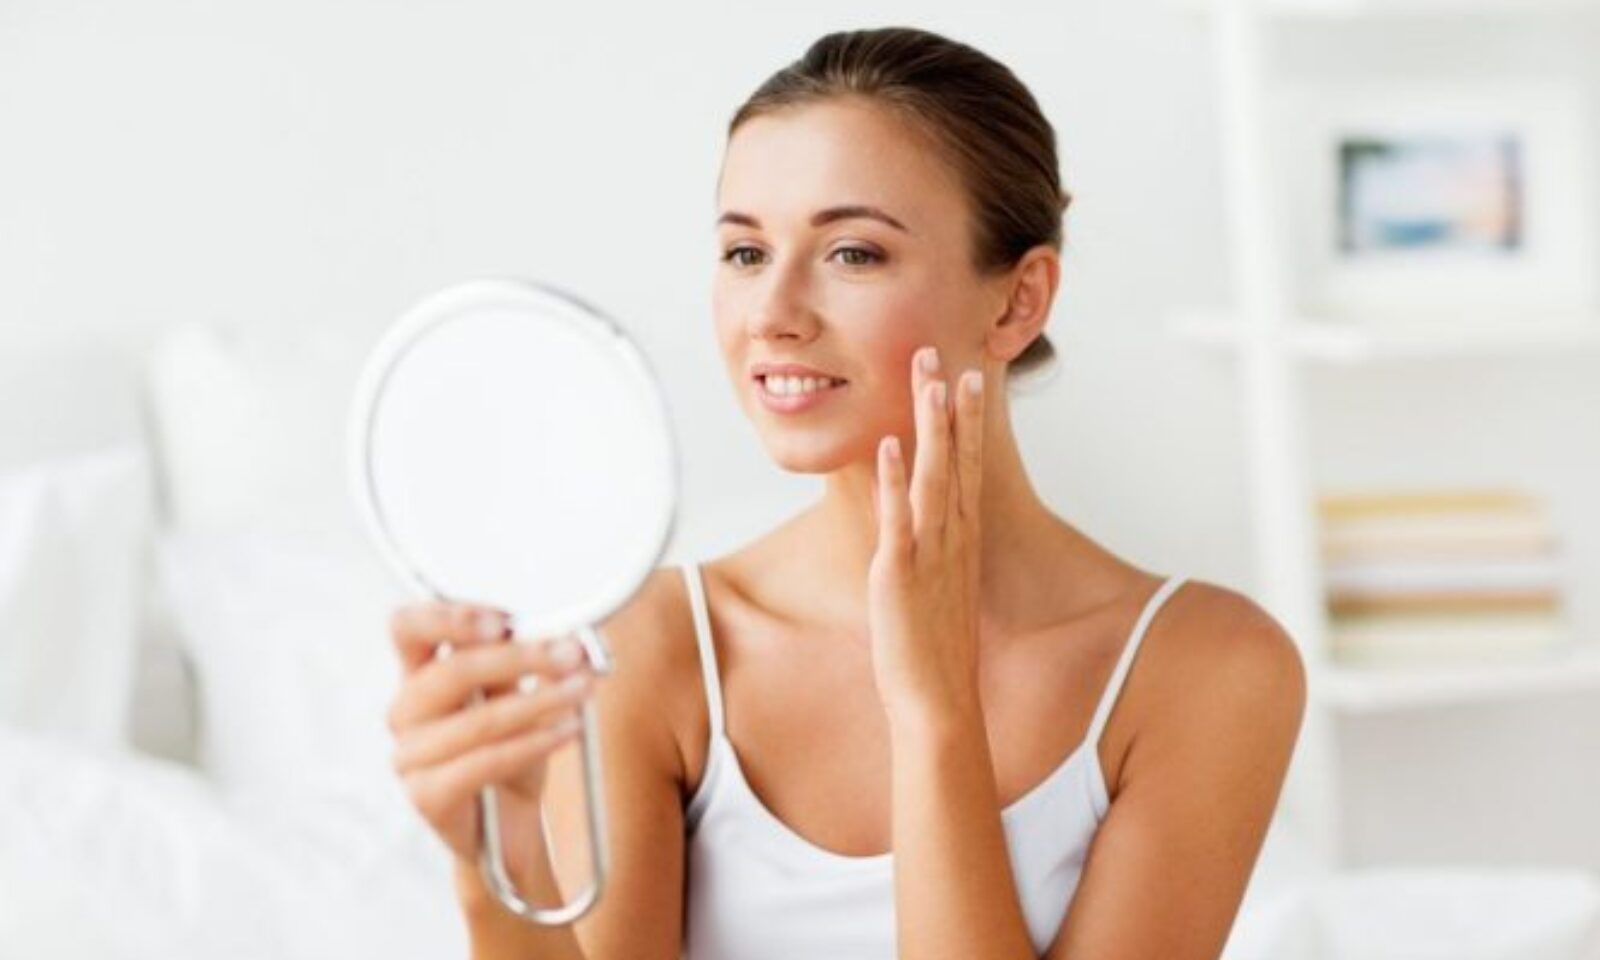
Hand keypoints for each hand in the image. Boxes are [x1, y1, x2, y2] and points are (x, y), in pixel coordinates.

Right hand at [385, 602, 597, 870]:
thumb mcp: (524, 697)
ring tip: (584, 691)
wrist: (509, 829)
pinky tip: (570, 731)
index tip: (505, 620)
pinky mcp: (426, 796)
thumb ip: (534, 665)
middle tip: (571, 653)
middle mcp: (405, 711)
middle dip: (520, 657)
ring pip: (478, 719)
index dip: (450, 616)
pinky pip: (484, 763)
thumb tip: (574, 641)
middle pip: (452, 670)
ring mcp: (409, 756)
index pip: (408, 627)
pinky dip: (534, 743)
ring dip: (541, 700)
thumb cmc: (514, 751)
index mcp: (419, 673)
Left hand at [868, 344, 986, 725]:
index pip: (969, 467)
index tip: (967, 378)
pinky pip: (899, 518)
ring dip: (928, 424)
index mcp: (962, 541)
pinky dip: (893, 480)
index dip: (968, 420)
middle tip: (939, 353)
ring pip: (933, 475)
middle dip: (947, 403)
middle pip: (955, 457)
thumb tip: (923, 535)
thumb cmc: (936, 651)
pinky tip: (887, 444)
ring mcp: (930, 553)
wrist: (940, 702)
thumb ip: (935, 555)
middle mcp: (953, 539)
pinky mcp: (902, 574)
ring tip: (925, 379)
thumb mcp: (940, 590)